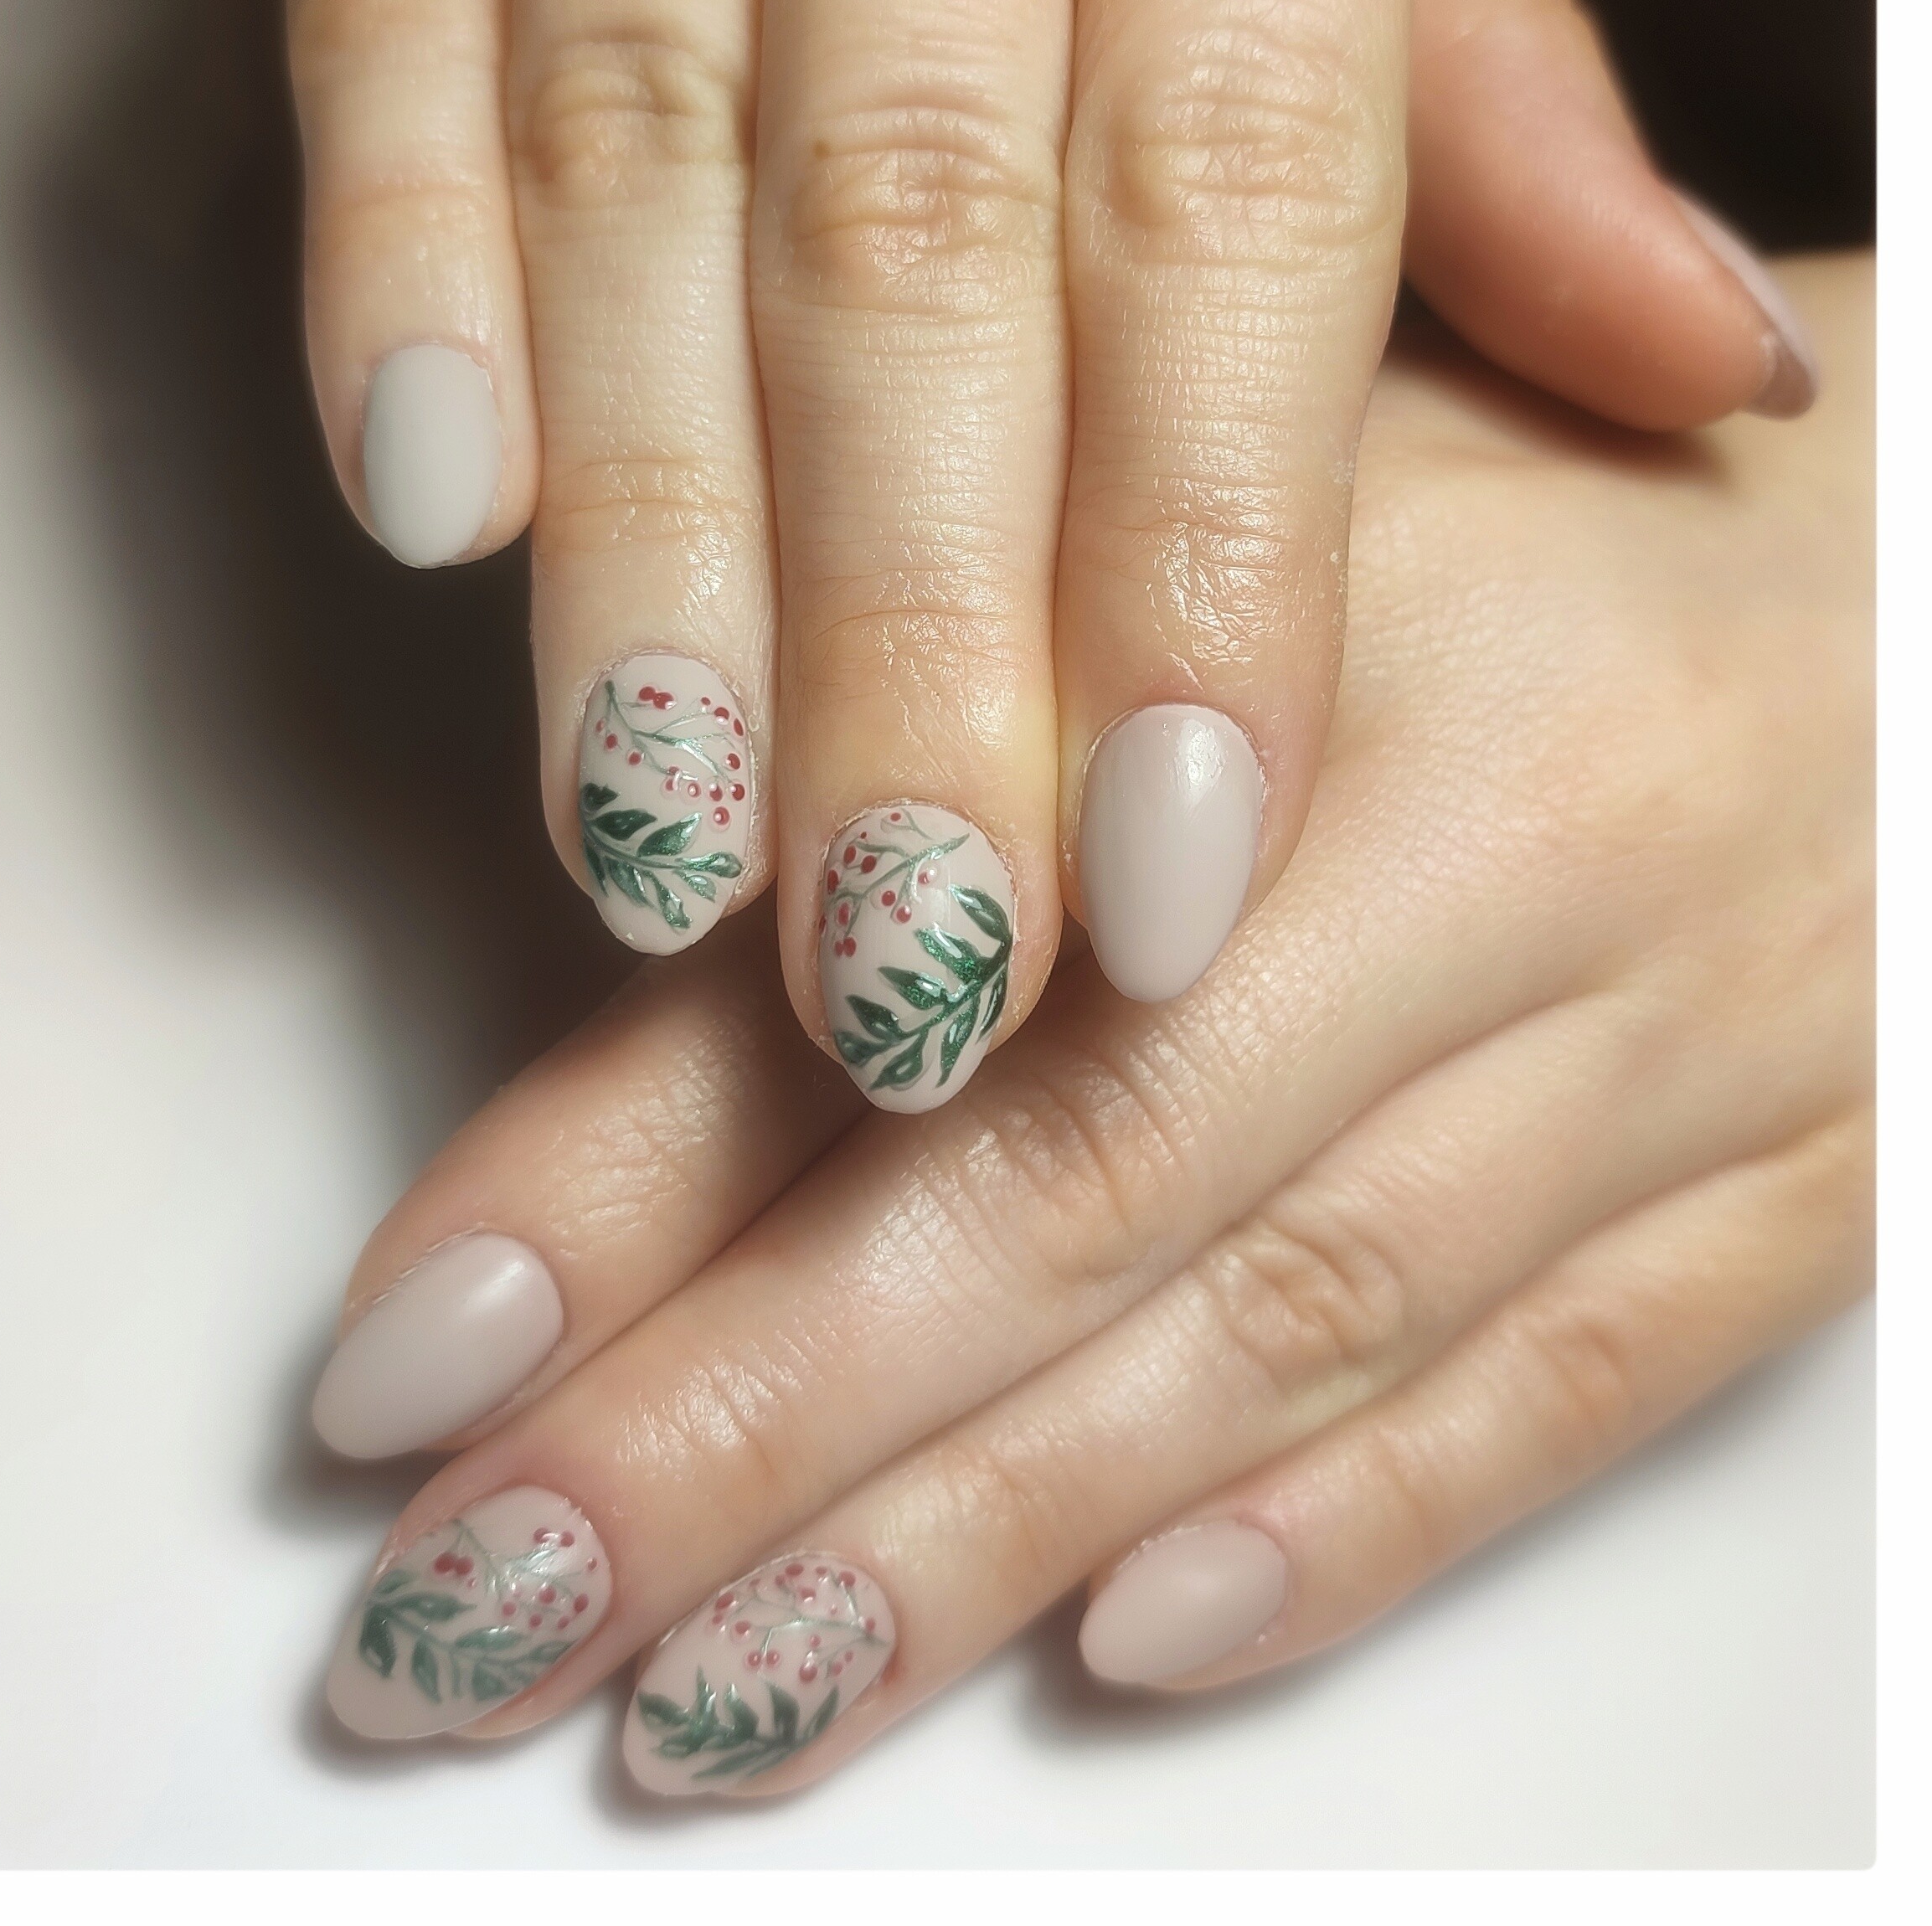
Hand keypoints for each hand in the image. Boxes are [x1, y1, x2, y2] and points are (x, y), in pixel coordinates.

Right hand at [250, 0, 1818, 1112]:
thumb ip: (1470, 41)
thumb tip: (1689, 365)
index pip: (1231, 171)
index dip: (1207, 553)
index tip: (1184, 872)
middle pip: (906, 225)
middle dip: (910, 633)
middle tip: (914, 964)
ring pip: (627, 157)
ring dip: (651, 542)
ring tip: (676, 842)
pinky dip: (395, 259)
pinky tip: (435, 515)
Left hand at [307, 254, 1869, 1793]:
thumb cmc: (1550, 489)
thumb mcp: (1248, 496)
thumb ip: (966, 682)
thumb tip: (671, 916)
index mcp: (1330, 625)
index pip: (912, 940)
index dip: (623, 1171)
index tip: (399, 1361)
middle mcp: (1505, 854)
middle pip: (1062, 1189)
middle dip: (734, 1440)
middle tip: (466, 1617)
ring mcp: (1686, 1047)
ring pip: (1269, 1338)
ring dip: (966, 1553)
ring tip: (699, 1701)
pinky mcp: (1807, 1188)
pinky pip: (1561, 1396)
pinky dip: (1323, 1540)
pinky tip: (1106, 1660)